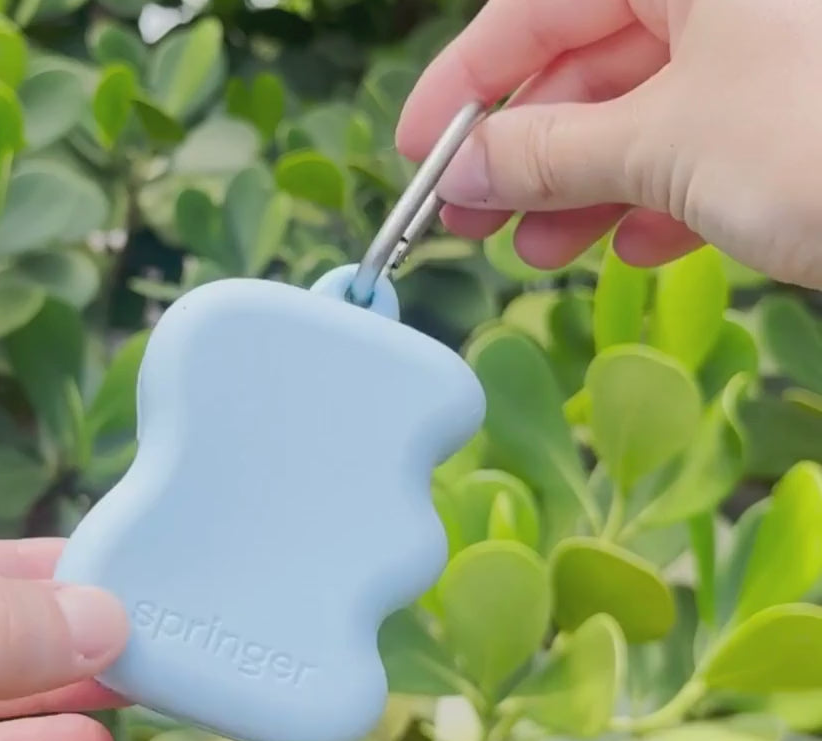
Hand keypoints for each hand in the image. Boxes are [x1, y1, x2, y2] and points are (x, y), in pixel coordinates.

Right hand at [398, 0, 821, 288]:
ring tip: (541, 251)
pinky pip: (703, 148)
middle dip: (526, 150)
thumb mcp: (665, 141)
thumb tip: (465, 168)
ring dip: (581, 189)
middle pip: (590, 61)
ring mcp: (768, 55)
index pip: (539, 2)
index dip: (469, 81)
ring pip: (644, 113)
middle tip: (471, 220)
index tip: (419, 149)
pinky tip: (629, 245)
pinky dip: (657, 200)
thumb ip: (550, 151)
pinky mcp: (797, 120)